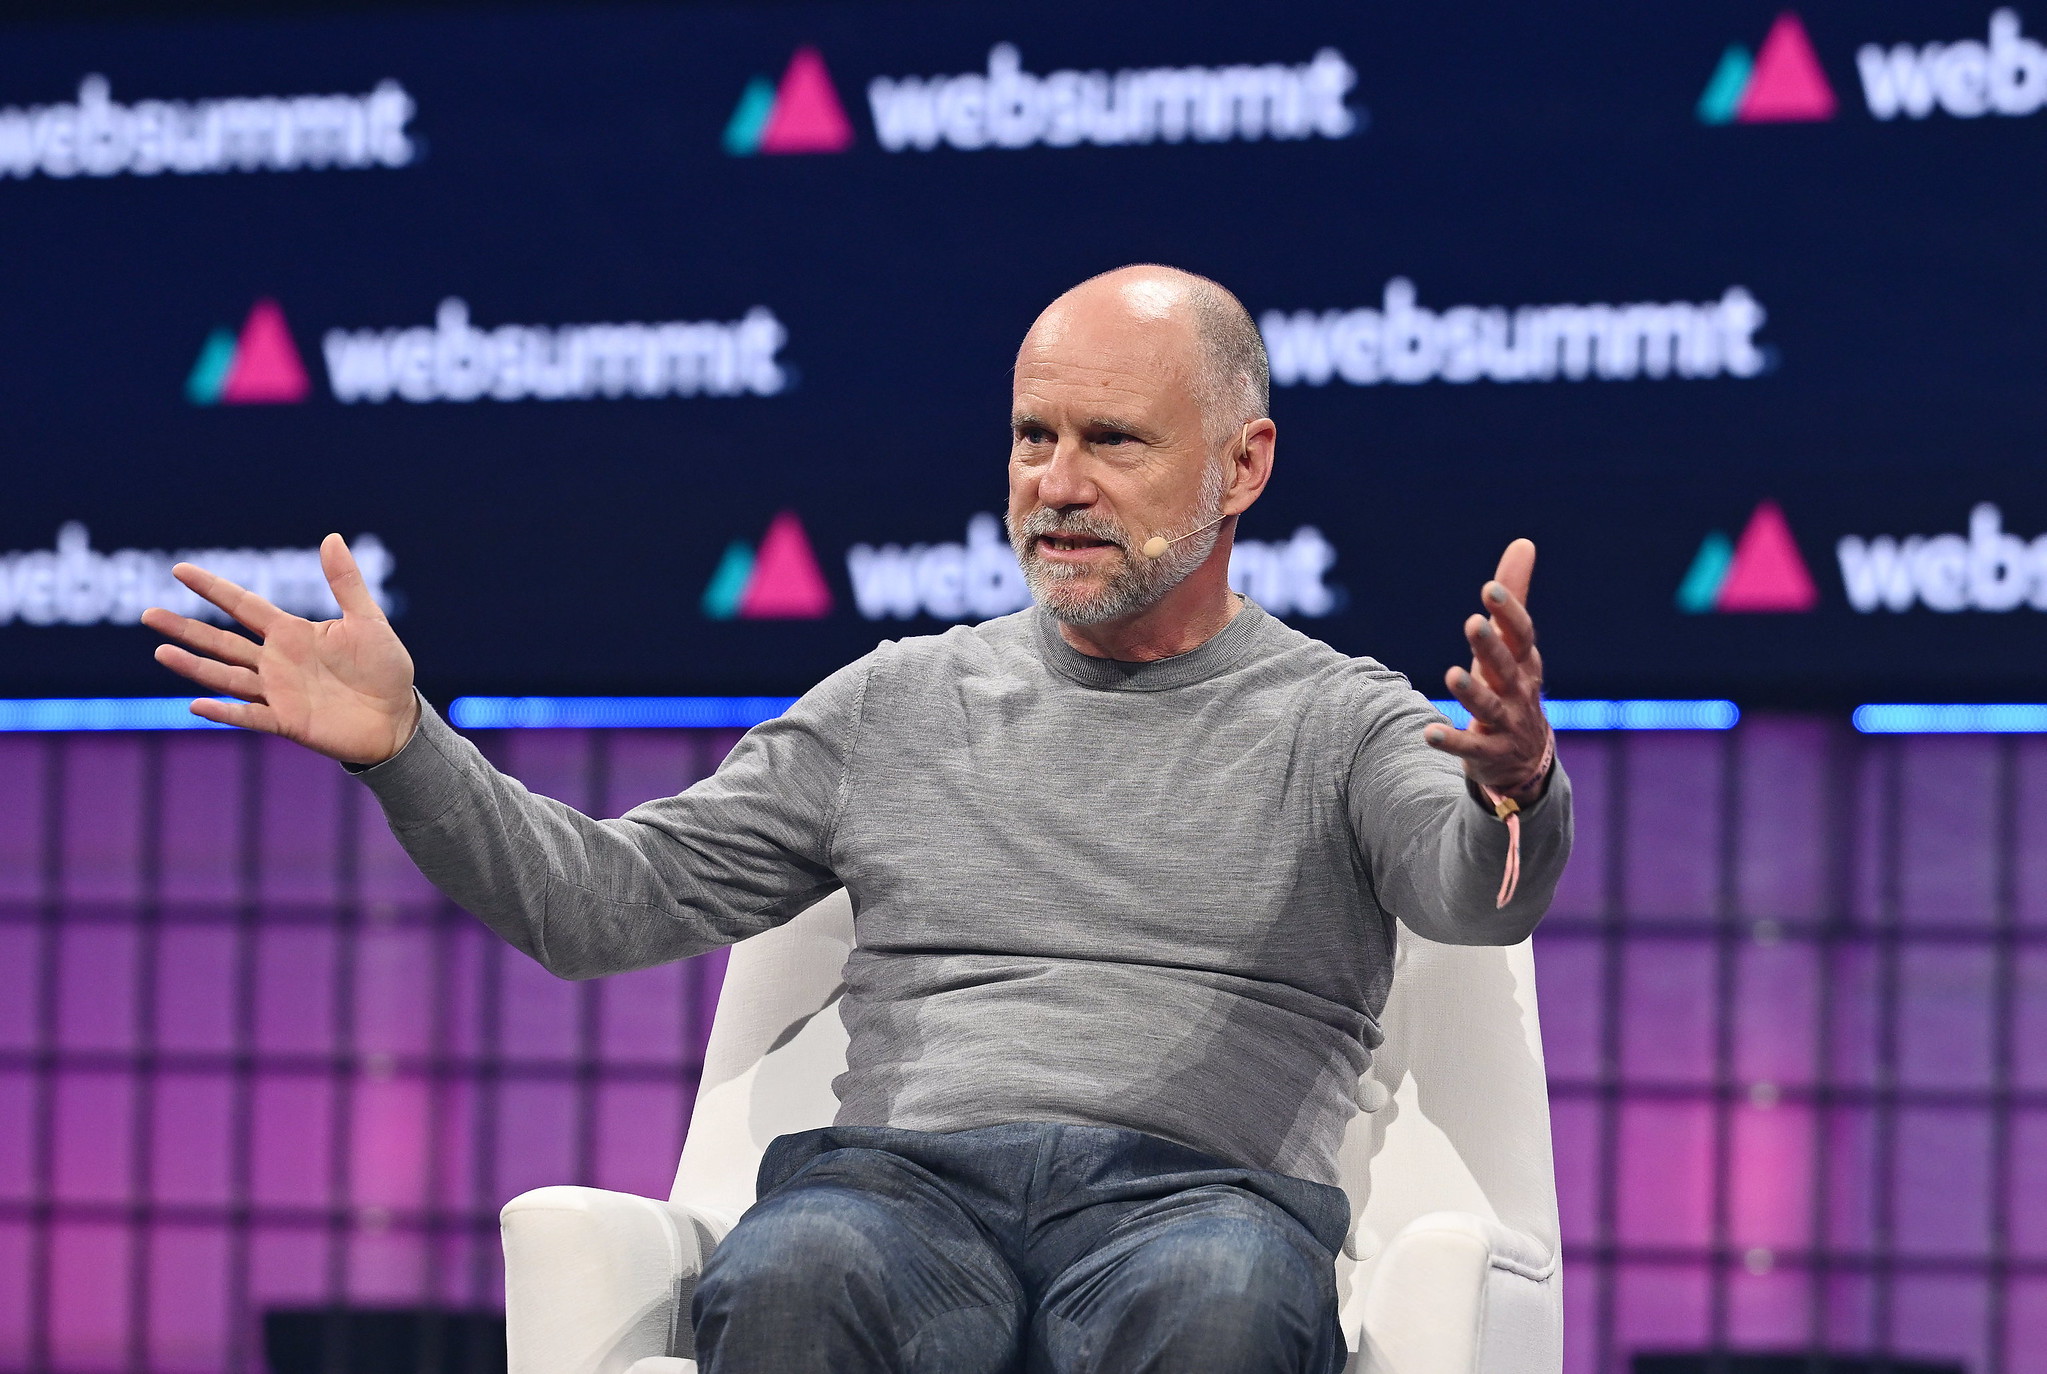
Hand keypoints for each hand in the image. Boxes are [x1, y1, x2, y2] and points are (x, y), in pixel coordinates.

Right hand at [141, 534, 419, 765]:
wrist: (398, 718)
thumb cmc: (385, 669)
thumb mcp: (369, 621)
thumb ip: (346, 583)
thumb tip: (330, 537)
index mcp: (293, 633)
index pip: (243, 605)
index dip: (212, 588)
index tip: (179, 570)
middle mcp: (277, 661)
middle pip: (221, 641)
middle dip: (185, 628)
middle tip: (147, 614)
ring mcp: (278, 693)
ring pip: (226, 676)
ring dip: (194, 666)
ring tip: (160, 652)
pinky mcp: (287, 722)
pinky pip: (250, 716)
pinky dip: (225, 712)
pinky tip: (197, 705)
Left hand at [1424, 538, 1551, 803]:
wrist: (1527, 760)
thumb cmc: (1513, 686)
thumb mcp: (1514, 645)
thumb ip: (1514, 597)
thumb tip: (1523, 543)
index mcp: (1524, 663)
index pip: (1522, 635)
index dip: (1509, 613)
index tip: (1490, 589)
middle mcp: (1519, 692)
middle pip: (1505, 667)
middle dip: (1490, 646)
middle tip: (1472, 623)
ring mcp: (1506, 724)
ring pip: (1488, 707)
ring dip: (1471, 692)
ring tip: (1451, 675)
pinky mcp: (1488, 752)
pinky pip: (1469, 747)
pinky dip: (1451, 740)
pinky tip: (1429, 733)